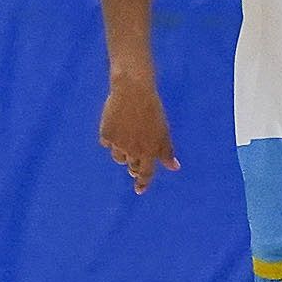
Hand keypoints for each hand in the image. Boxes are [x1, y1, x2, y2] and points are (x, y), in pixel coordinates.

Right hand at [100, 72, 178, 193]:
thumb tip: (175, 167)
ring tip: (128, 137)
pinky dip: (111, 138)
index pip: (146, 173)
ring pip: (118, 156)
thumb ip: (167, 151)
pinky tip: (116, 126)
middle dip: (134, 165)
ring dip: (123, 153)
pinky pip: (107, 143)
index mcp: (150, 151)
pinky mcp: (106, 135)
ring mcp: (118, 144)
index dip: (143, 183)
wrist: (132, 91)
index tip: (139, 190)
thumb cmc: (152, 110)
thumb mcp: (164, 131)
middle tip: (135, 160)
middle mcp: (133, 150)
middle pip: (132, 166)